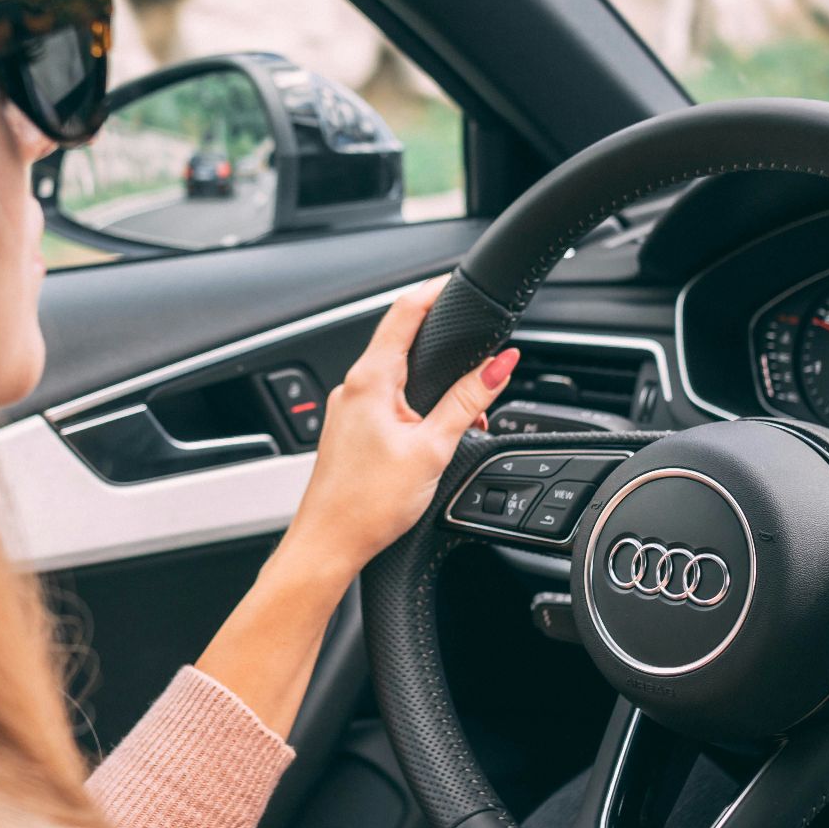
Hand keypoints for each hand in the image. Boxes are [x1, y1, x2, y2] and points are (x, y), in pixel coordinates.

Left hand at [281, 277, 518, 579]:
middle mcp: (352, 388)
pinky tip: (433, 432)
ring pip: (395, 375)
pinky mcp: (349, 431)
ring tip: (465, 411)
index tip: (457, 282)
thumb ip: (468, 401)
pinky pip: (385, 401)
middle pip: (400, 340)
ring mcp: (347, 409)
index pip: (404, 312)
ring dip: (431, 382)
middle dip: (441, 343)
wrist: (328, 545)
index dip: (434, 290)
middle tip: (476, 345)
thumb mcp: (432, 447)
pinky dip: (414, 405)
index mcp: (370, 380)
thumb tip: (500, 364)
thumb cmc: (368, 504)